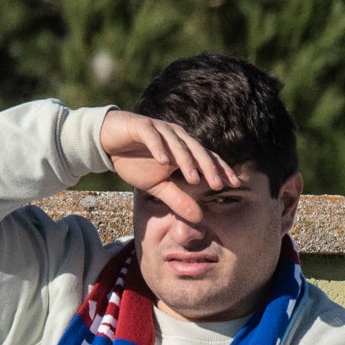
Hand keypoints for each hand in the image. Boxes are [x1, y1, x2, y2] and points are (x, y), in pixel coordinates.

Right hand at [101, 108, 239, 222]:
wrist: (108, 142)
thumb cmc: (136, 161)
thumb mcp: (158, 186)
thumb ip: (178, 199)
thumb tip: (198, 218)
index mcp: (184, 148)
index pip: (207, 158)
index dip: (220, 170)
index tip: (235, 185)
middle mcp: (176, 136)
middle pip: (197, 150)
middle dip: (208, 168)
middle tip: (218, 185)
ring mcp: (160, 129)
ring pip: (177, 144)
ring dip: (186, 160)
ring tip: (193, 177)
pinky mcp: (141, 126)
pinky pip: (153, 137)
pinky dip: (159, 148)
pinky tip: (163, 161)